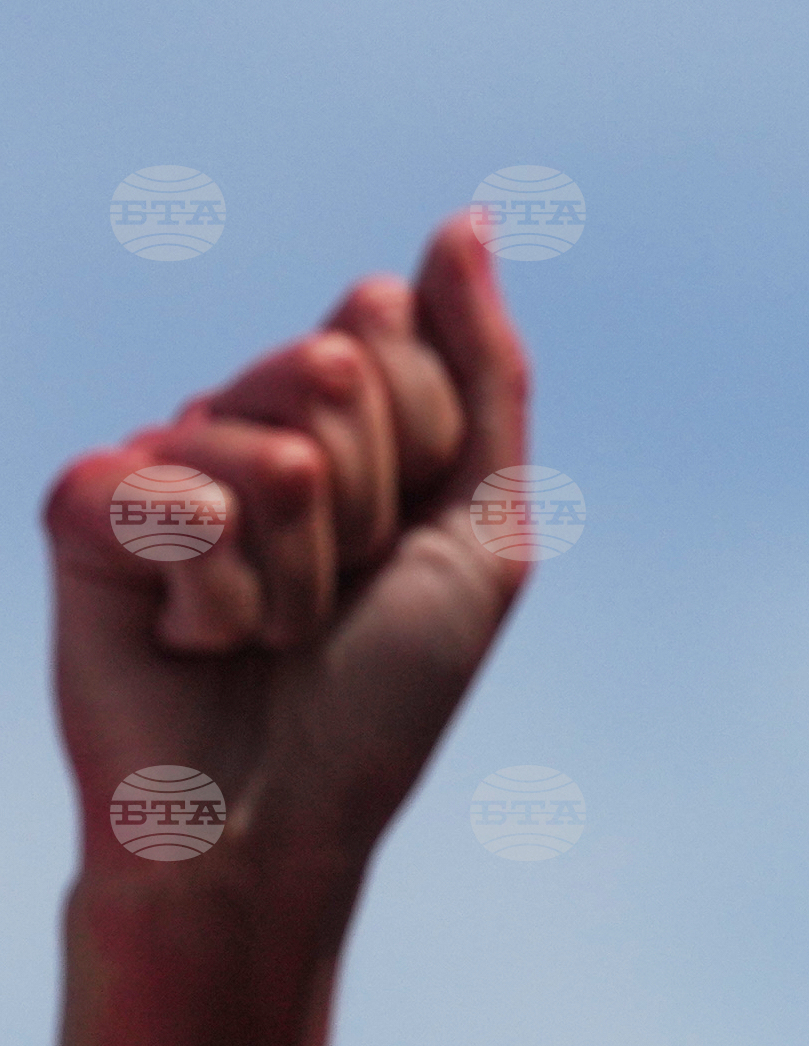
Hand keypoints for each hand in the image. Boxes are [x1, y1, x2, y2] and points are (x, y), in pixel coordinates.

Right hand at [45, 215, 529, 905]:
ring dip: (294, 574)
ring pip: (268, 445)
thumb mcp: (484, 539)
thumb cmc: (378, 700)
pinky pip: (174, 492)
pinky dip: (212, 593)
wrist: (277, 823)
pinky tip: (190, 642)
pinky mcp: (84, 508)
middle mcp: (243, 421)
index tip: (394, 548)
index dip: (417, 454)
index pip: (387, 328)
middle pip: (330, 366)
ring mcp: (161, 458)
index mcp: (336, 417)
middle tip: (325, 604)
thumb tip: (470, 222)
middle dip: (362, 511)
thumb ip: (487, 377)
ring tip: (262, 638)